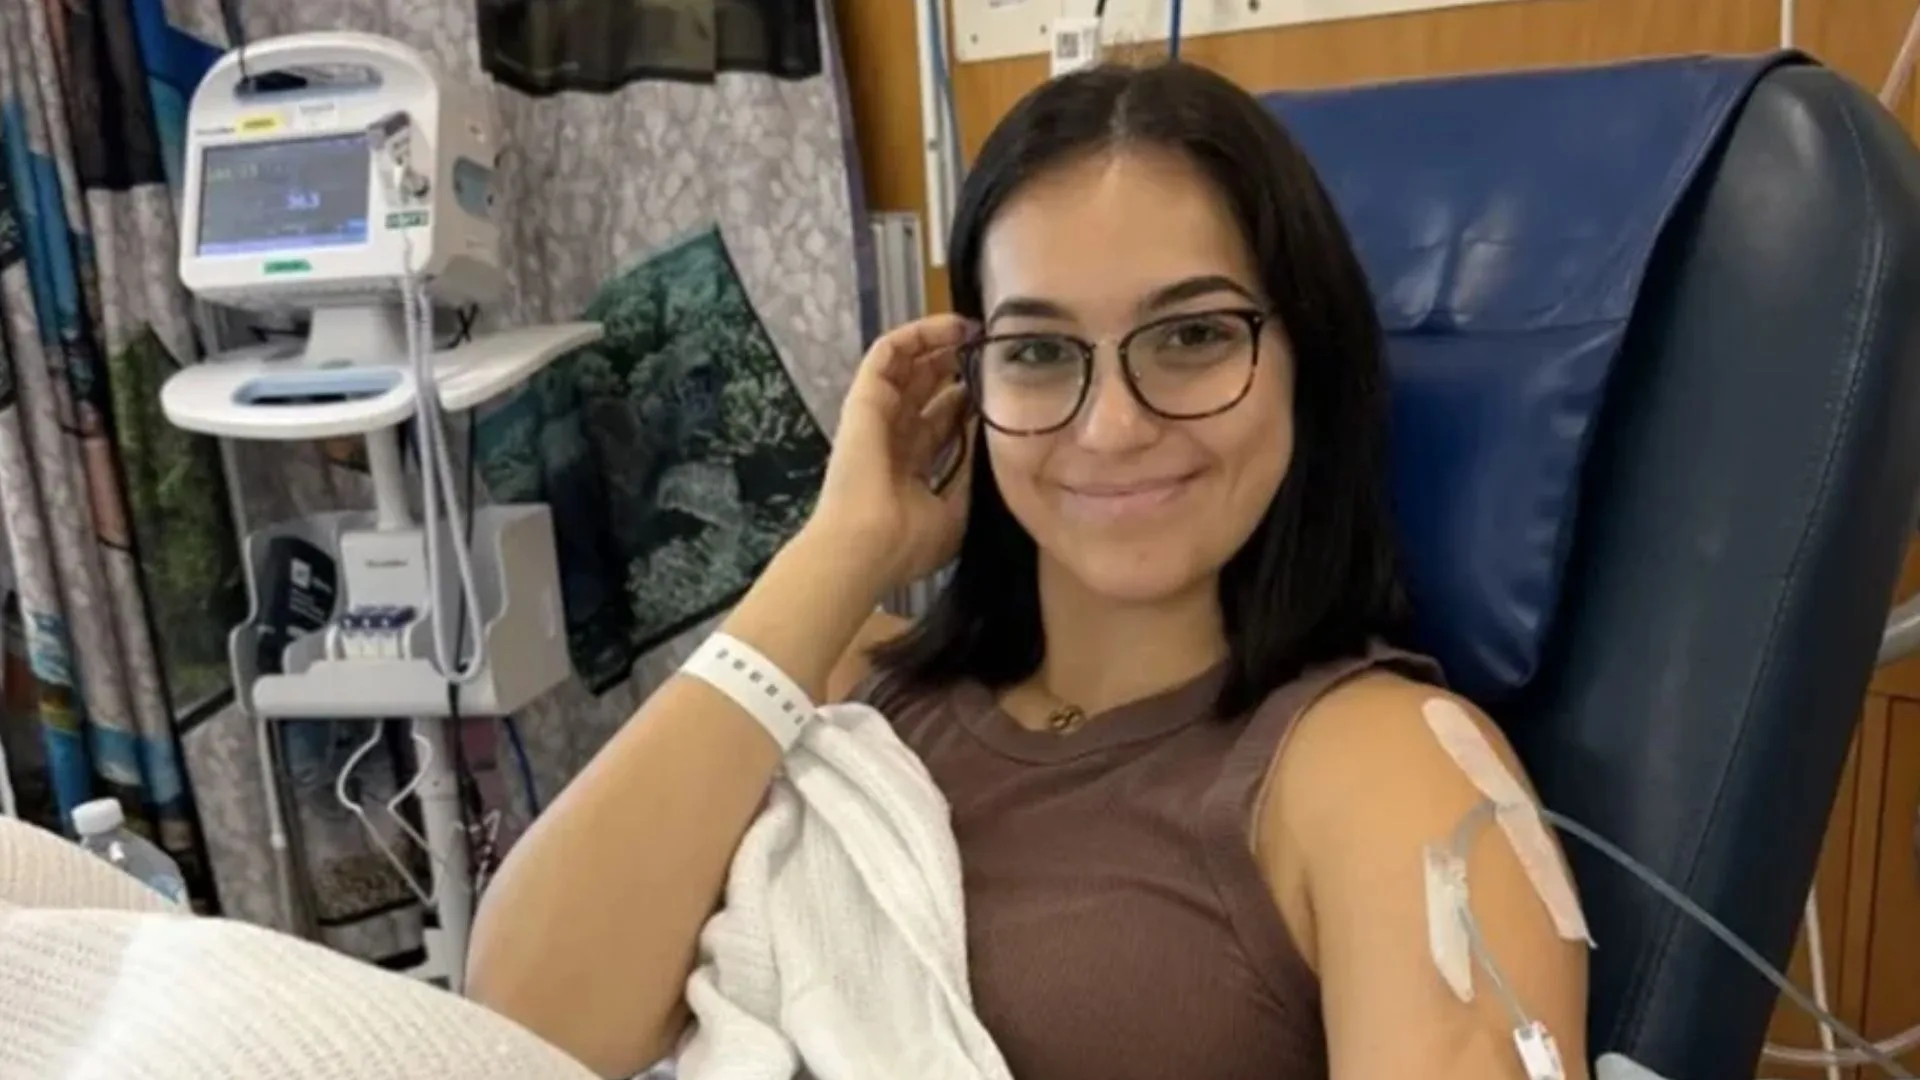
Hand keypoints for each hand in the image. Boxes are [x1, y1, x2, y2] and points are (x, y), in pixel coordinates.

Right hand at [805, 314, 975, 592]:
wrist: (868, 545)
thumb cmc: (910, 539)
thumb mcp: (954, 509)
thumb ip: (968, 473)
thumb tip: (988, 439)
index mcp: (910, 466)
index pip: (941, 422)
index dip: (968, 401)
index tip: (998, 385)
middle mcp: (893, 435)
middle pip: (924, 388)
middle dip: (954, 365)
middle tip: (988, 349)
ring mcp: (877, 414)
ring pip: (906, 364)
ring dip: (937, 342)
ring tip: (972, 327)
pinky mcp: (866, 397)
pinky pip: (886, 353)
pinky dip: (915, 335)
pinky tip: (949, 326)